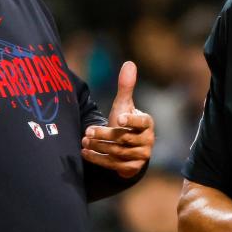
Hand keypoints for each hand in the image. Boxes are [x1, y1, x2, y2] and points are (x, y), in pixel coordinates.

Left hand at [81, 61, 154, 178]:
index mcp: (147, 124)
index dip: (132, 121)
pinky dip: (98, 159)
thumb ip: (126, 86)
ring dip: (99, 147)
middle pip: (125, 139)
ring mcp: (140, 156)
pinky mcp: (131, 168)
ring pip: (118, 152)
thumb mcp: (125, 105)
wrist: (129, 149)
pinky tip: (85, 152)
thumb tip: (129, 63)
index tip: (120, 119)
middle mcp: (147, 141)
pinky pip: (114, 165)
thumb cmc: (125, 123)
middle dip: (105, 135)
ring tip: (84, 140)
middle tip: (88, 131)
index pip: (142, 123)